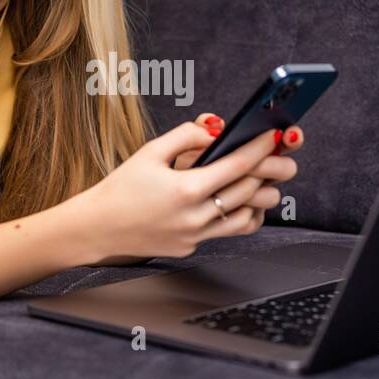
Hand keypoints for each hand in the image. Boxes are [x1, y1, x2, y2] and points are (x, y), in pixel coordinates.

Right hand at [76, 114, 302, 263]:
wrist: (97, 228)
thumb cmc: (120, 188)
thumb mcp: (149, 152)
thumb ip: (186, 136)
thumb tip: (216, 131)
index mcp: (186, 189)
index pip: (237, 166)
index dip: (260, 148)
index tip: (274, 136)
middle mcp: (195, 216)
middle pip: (249, 192)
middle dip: (270, 171)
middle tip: (281, 157)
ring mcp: (195, 236)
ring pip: (246, 217)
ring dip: (260, 198)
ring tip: (263, 180)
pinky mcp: (192, 247)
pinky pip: (228, 231)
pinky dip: (242, 216)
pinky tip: (242, 203)